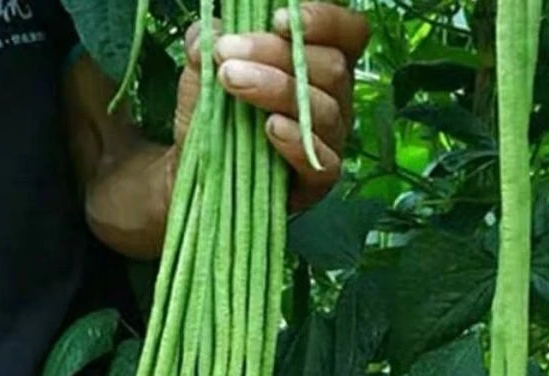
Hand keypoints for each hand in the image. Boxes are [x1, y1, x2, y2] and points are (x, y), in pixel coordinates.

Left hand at [175, 2, 369, 208]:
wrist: (199, 174)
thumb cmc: (215, 116)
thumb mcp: (205, 74)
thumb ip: (207, 45)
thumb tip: (208, 33)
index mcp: (322, 65)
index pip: (349, 34)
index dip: (326, 20)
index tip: (277, 18)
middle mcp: (336, 101)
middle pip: (332, 68)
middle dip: (276, 54)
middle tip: (227, 54)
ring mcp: (331, 143)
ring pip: (324, 109)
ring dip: (276, 90)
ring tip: (232, 81)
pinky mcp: (318, 182)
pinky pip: (322, 160)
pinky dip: (296, 141)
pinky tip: (270, 128)